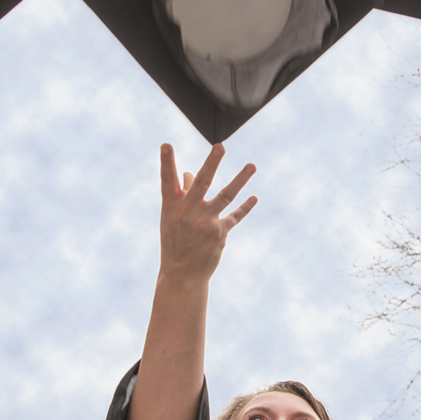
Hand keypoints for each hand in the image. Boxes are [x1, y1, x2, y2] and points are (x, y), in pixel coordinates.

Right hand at [158, 144, 256, 284]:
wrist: (181, 274)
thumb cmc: (175, 241)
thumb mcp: (172, 218)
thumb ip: (182, 194)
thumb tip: (190, 173)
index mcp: (171, 206)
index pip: (167, 180)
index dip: (166, 163)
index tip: (166, 145)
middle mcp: (187, 212)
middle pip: (202, 183)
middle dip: (211, 164)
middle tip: (220, 147)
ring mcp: (205, 222)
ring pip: (225, 196)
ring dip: (240, 180)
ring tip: (252, 165)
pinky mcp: (219, 233)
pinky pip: (235, 216)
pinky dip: (245, 207)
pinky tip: (254, 198)